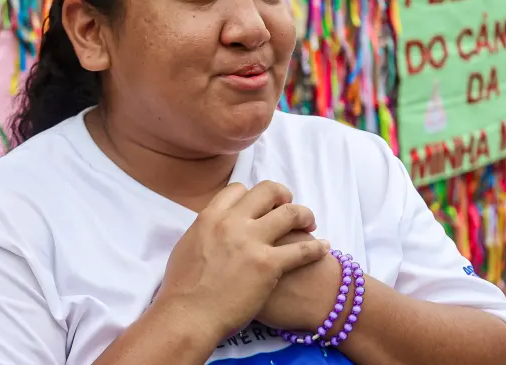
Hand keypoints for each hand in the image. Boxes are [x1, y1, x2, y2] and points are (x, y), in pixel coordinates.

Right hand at [153, 182, 329, 342]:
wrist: (188, 316)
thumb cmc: (181, 290)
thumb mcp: (187, 246)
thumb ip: (205, 231)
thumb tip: (213, 228)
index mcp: (211, 216)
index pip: (238, 189)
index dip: (252, 195)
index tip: (260, 205)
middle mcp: (233, 222)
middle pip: (268, 191)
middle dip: (282, 195)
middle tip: (288, 205)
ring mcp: (252, 242)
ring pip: (290, 213)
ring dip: (304, 214)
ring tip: (310, 222)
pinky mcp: (269, 264)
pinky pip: (302, 250)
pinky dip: (316, 248)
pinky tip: (324, 248)